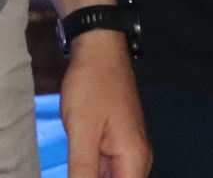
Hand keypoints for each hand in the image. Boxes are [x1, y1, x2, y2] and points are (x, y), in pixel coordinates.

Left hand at [59, 33, 148, 177]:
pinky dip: (90, 166)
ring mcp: (127, 148)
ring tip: (76, 153)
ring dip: (89, 172)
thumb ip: (83, 171)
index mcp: (134, 159)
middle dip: (91, 177)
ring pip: (110, 175)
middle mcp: (137, 158)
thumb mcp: (82, 131)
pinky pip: (105, 164)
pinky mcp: (116, 139)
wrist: (99, 47)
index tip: (79, 170)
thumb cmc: (92, 83)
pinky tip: (75, 158)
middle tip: (75, 159)